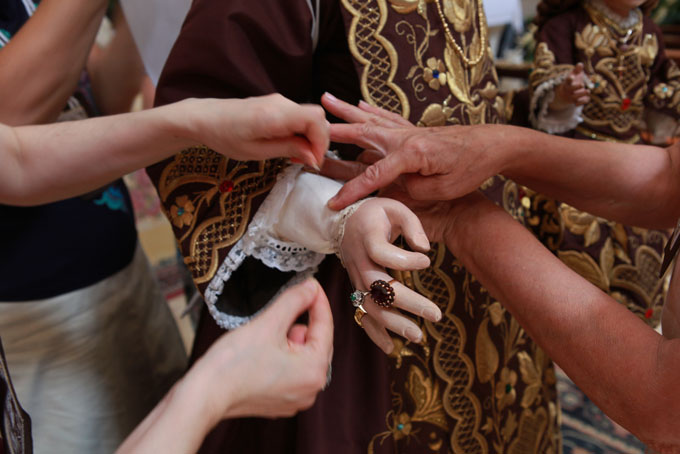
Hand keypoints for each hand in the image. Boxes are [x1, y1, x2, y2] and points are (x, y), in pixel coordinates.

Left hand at [184, 94, 328, 168]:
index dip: (321, 142)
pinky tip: (288, 145)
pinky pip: (299, 117)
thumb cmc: (224, 136)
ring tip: (295, 156)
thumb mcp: (256, 151)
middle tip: (306, 161)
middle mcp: (280, 103)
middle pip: (317, 118)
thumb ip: (288, 150)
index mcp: (274, 115)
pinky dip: (301, 133)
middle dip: (318, 142)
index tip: (313, 161)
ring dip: (309, 139)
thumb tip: (314, 157)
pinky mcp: (276, 104)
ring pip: (310, 118)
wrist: (204, 118)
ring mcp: (279, 101)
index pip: (316, 120)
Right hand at [193, 278, 332, 420]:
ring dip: (290, 340)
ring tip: (267, 336)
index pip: (326, 327)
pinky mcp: (281, 402)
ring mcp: (296, 398)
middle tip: (285, 307)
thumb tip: (310, 288)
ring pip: (303, 356)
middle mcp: (311, 389)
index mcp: (314, 370)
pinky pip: (291, 370)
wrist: (204, 395)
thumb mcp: (268, 323)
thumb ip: (294, 301)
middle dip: (302, 322)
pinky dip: (283, 356)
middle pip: (316, 343)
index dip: (318, 301)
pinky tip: (263, 351)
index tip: (312, 284)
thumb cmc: (233, 364)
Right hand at [321, 93, 507, 208]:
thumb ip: (413, 189)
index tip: (333, 204)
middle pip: (362, 133)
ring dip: (346, 111)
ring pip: (370, 119)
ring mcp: (408, 130)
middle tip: (311, 128)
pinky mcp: (414, 129)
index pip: (373, 174)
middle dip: (334, 133)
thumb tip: (393, 186)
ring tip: (325, 99)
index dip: (352, 191)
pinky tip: (360, 104)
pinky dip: (371, 110)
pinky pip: (387, 118)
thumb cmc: (470, 168)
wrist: (491, 146)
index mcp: (412, 153)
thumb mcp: (443, 189)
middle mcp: (405, 137)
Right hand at [340, 197, 441, 352]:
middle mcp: (358, 261)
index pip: (382, 253)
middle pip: (377, 287)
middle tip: (435, 315)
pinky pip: (362, 314)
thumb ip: (412, 224)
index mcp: (367, 237)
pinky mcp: (358, 289)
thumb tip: (424, 249)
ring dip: (393, 323)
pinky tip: (390, 348)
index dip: (405, 260)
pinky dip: (374, 333)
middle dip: (407, 303)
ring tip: (417, 336)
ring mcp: (356, 278)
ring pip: (370, 305)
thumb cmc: (374, 214)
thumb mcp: (394, 207)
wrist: (343, 223)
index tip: (426, 260)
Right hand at [550, 63, 589, 110]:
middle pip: (571, 89)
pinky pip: (580, 103)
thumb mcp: (574, 75)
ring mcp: (571, 97)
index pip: (568, 81)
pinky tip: (587, 97)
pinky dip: (585, 100)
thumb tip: (580, 64)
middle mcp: (568, 90)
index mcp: (568, 83)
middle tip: (582, 84)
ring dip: (582, 94)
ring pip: (576, 97)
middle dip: (576, 87)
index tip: (572, 77)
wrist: (564, 95)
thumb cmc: (572, 82)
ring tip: (588, 91)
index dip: (570, 79)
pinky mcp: (575, 102)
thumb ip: (577, 70)